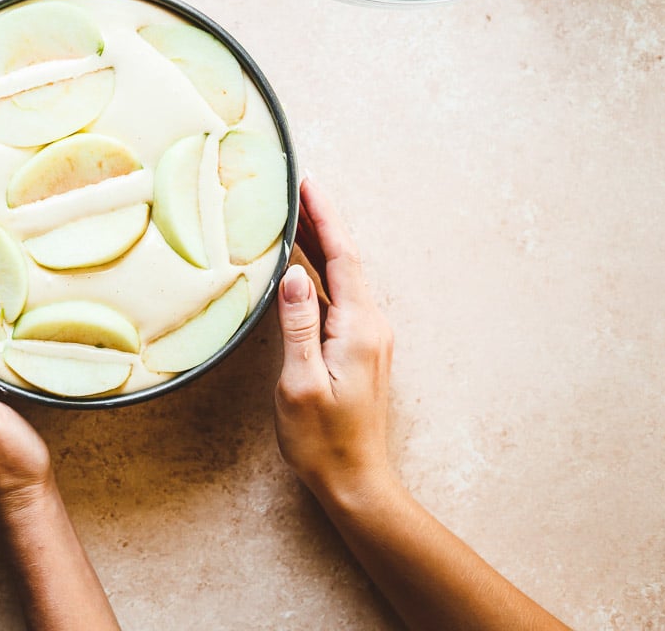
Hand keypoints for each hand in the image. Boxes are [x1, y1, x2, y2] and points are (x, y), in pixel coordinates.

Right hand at [274, 178, 394, 502]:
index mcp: (359, 328)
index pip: (343, 258)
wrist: (355, 479)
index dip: (324, 218)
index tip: (307, 185)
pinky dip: (320, 272)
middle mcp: (371, 325)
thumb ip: (299, 326)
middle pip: (346, 260)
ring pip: (343, 277)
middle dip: (322, 222)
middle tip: (294, 189)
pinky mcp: (359, 348)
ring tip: (294, 216)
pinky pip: (339, 297)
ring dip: (321, 245)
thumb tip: (293, 276)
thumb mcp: (302, 382)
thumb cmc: (323, 439)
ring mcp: (368, 336)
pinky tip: (301, 267)